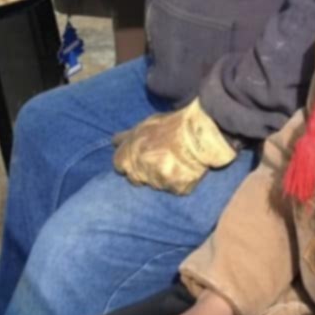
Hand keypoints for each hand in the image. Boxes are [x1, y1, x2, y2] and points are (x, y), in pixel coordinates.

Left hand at [113, 99, 236, 193]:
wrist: (201, 131)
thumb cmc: (173, 125)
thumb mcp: (146, 125)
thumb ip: (128, 137)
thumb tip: (113, 141)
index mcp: (130, 152)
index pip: (119, 165)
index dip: (129, 161)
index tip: (140, 158)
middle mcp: (140, 169)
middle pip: (136, 178)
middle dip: (145, 172)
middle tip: (161, 160)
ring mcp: (158, 180)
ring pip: (156, 185)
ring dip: (163, 178)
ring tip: (177, 161)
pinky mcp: (176, 188)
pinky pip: (176, 189)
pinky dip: (181, 182)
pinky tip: (187, 169)